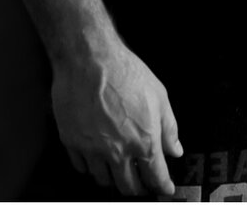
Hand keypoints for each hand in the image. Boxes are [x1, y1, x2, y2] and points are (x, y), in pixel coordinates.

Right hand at [51, 40, 182, 196]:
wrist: (89, 59)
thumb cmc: (124, 71)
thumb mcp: (159, 95)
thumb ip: (169, 127)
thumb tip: (174, 149)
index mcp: (143, 141)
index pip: (156, 176)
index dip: (163, 186)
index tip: (165, 189)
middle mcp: (118, 151)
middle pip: (128, 186)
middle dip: (138, 189)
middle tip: (142, 184)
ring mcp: (92, 150)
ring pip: (103, 180)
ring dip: (113, 179)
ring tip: (118, 170)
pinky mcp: (72, 142)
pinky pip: (81, 167)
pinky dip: (90, 167)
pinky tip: (96, 158)